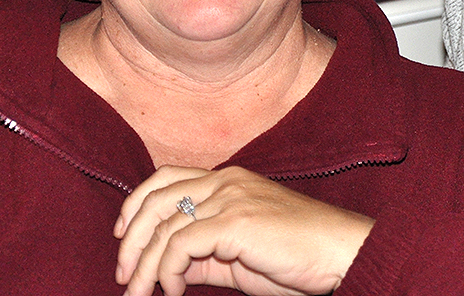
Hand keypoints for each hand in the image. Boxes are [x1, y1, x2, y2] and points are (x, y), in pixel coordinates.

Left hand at [115, 165, 375, 295]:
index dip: (136, 206)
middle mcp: (225, 180)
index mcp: (228, 179)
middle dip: (130, 241)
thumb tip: (169, 270)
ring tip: (142, 294)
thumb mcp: (240, 254)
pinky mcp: (235, 221)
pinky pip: (181, 246)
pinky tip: (175, 291)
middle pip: (155, 199)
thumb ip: (205, 254)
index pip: (165, 179)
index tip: (123, 240)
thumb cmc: (298, 256)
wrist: (340, 252)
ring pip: (164, 227)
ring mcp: (231, 197)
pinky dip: (168, 272)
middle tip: (123, 277)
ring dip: (144, 268)